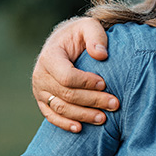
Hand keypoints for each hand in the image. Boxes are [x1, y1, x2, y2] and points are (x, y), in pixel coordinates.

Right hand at [33, 17, 119, 132]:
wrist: (65, 42)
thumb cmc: (80, 35)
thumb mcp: (89, 26)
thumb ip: (96, 36)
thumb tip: (101, 54)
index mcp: (50, 56)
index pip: (66, 76)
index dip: (86, 82)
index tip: (105, 83)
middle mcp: (41, 74)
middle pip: (66, 94)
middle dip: (92, 100)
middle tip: (115, 104)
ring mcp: (40, 90)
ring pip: (60, 108)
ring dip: (83, 115)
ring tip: (104, 118)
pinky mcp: (43, 100)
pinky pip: (51, 115)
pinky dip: (64, 124)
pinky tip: (79, 128)